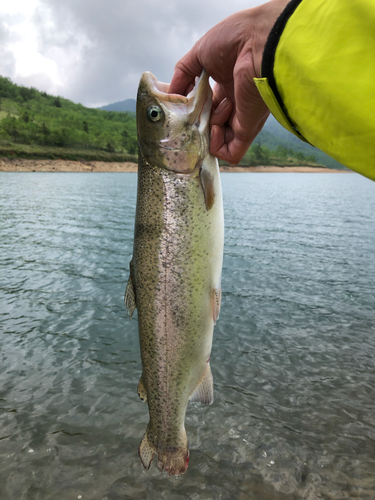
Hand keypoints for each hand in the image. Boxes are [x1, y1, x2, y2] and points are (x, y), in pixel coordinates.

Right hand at [169, 0, 288, 164]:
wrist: (258, 42)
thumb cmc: (233, 40)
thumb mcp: (198, 54)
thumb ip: (182, 76)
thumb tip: (170, 97)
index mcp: (227, 85)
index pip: (209, 108)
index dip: (196, 110)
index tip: (185, 107)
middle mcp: (236, 104)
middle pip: (214, 126)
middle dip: (199, 125)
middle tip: (192, 116)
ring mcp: (243, 118)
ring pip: (221, 142)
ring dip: (207, 134)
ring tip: (208, 117)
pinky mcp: (248, 129)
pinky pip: (231, 152)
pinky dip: (217, 147)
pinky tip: (214, 129)